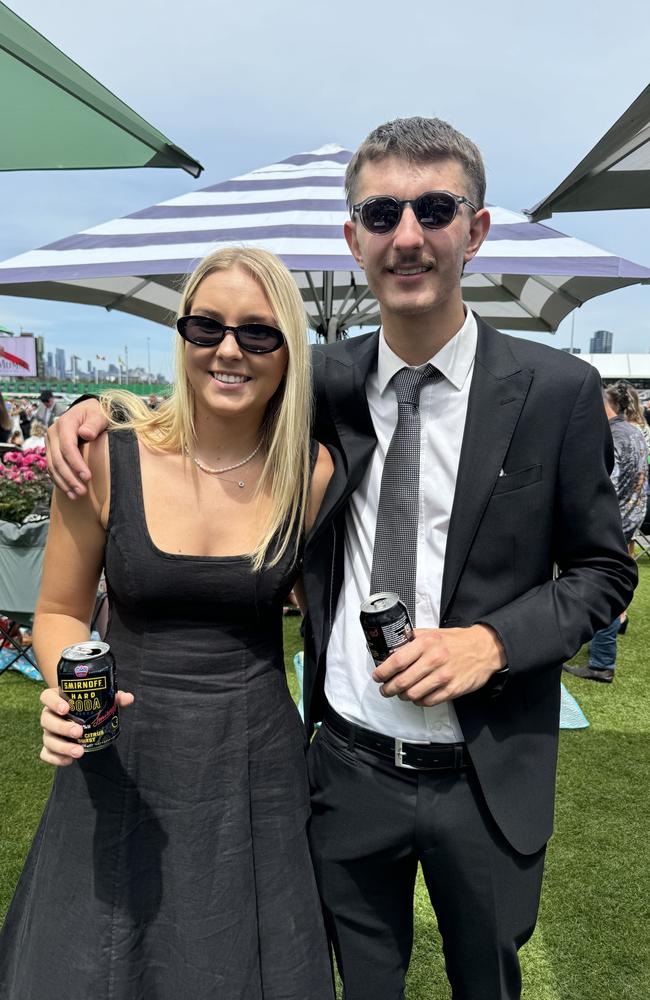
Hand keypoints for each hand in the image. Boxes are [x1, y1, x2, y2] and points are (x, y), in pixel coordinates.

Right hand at [39, 686, 133, 765]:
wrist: (82, 717)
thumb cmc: (90, 704)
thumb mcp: (101, 699)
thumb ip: (114, 697)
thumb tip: (129, 698)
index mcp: (57, 698)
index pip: (46, 697)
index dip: (53, 702)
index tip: (66, 708)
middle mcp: (49, 715)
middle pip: (46, 720)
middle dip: (62, 727)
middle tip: (79, 732)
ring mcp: (48, 732)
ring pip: (47, 739)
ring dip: (62, 747)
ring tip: (79, 752)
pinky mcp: (49, 747)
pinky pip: (45, 754)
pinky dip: (55, 759)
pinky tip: (69, 761)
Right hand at [46, 399, 106, 498]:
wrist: (87, 411)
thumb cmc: (96, 414)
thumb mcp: (99, 415)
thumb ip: (94, 424)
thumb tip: (86, 434)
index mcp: (65, 423)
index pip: (67, 446)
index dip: (76, 463)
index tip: (88, 477)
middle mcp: (53, 433)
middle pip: (57, 459)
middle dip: (69, 477)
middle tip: (82, 492)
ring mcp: (50, 443)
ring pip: (52, 466)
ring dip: (63, 482)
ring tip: (75, 496)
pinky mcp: (51, 450)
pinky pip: (51, 468)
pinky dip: (59, 480)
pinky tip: (68, 491)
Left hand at [372, 624, 505, 706]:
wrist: (483, 648)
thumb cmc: (456, 641)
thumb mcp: (432, 633)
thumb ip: (412, 640)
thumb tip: (391, 648)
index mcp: (426, 643)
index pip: (397, 661)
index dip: (383, 672)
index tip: (377, 676)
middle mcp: (434, 660)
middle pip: (402, 681)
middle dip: (388, 688)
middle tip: (385, 689)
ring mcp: (443, 677)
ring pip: (413, 694)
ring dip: (402, 696)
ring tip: (400, 693)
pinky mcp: (452, 690)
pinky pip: (427, 701)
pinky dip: (418, 701)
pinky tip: (417, 696)